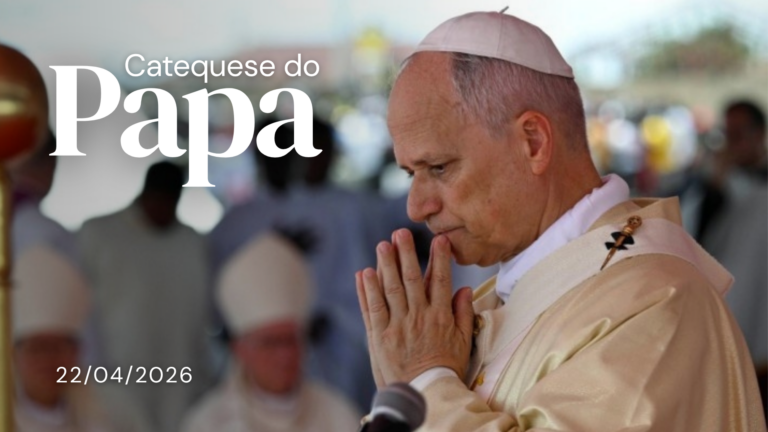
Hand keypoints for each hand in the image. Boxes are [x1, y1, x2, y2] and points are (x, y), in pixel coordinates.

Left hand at [356, 229, 473, 384]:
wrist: (424, 393)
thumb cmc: (445, 367)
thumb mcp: (463, 341)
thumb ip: (463, 313)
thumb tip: (465, 288)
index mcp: (439, 316)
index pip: (439, 280)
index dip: (439, 258)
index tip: (439, 240)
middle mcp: (418, 317)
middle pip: (410, 279)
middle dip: (406, 253)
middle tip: (400, 233)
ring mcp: (397, 326)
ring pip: (390, 289)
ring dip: (384, 265)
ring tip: (382, 246)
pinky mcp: (380, 336)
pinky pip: (372, 309)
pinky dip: (367, 290)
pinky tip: (364, 273)